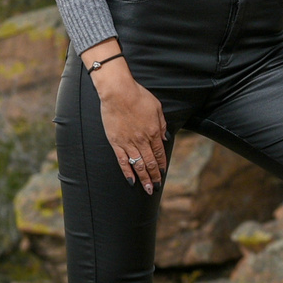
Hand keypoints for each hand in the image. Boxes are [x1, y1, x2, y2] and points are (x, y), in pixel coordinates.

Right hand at [84, 39, 165, 192]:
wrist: (118, 92)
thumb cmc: (138, 96)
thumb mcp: (157, 108)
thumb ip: (162, 124)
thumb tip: (165, 137)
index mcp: (154, 132)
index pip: (160, 153)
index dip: (162, 165)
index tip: (163, 173)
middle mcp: (143, 140)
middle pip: (151, 163)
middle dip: (155, 177)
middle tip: (156, 187)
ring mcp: (129, 143)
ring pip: (138, 165)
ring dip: (144, 179)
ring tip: (147, 189)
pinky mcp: (116, 142)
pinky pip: (123, 161)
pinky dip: (128, 172)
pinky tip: (132, 181)